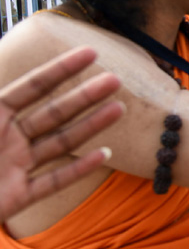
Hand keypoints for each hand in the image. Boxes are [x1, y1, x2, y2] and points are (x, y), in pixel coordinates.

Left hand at [0, 47, 124, 222]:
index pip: (32, 87)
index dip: (61, 70)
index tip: (90, 53)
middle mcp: (7, 137)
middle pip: (53, 112)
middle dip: (85, 95)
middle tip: (115, 80)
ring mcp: (14, 166)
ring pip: (60, 142)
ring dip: (91, 126)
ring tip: (119, 110)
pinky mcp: (18, 195)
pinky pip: (54, 180)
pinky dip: (79, 169)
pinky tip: (103, 155)